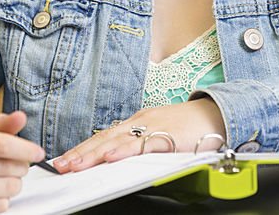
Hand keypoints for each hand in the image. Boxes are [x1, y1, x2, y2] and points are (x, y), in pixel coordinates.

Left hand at [52, 98, 225, 172]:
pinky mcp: (169, 135)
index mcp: (137, 121)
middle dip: (80, 153)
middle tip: (60, 166)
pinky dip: (127, 150)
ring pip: (119, 140)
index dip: (82, 149)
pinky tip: (113, 157)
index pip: (103, 136)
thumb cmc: (190, 127)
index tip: (64, 160)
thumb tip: (116, 158)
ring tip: (76, 165)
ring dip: (95, 153)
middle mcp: (141, 121)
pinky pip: (145, 143)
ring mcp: (154, 127)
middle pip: (105, 137)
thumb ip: (139, 144)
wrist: (218, 113)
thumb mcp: (159, 133)